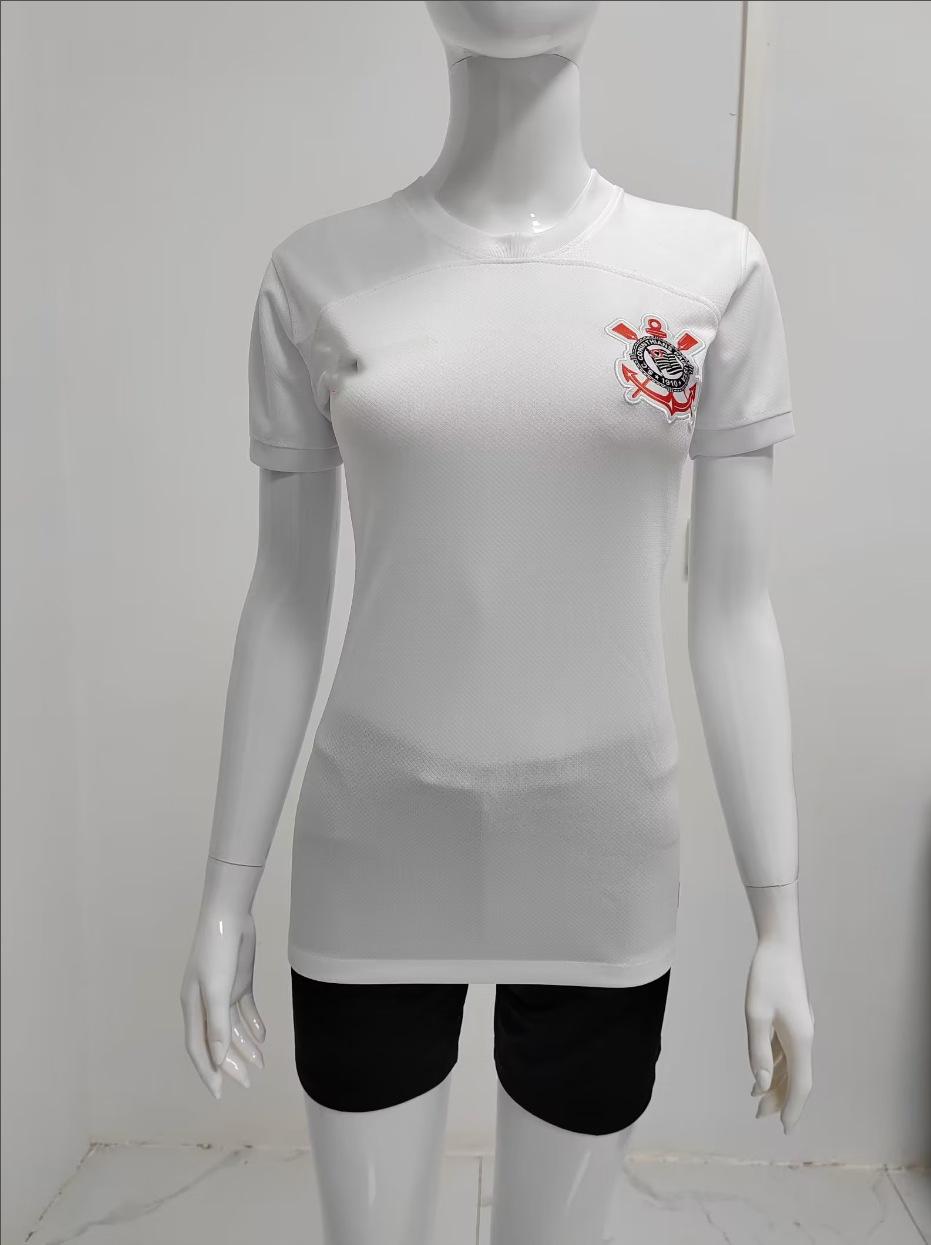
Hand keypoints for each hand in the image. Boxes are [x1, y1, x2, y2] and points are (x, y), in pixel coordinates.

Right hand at [180, 861, 266, 1098]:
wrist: (229, 914)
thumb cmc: (216, 951)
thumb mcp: (216, 989)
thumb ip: (217, 1024)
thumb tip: (217, 1060)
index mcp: (193, 1007)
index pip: (199, 1048)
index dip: (208, 1071)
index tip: (220, 1093)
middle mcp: (205, 1003)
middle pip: (217, 1041)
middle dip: (231, 1063)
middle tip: (248, 1082)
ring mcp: (222, 992)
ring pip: (232, 1028)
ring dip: (245, 1046)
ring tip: (261, 1064)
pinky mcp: (238, 981)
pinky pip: (244, 1009)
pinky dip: (252, 1023)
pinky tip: (262, 1036)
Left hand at [745, 936, 813, 1132]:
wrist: (780, 946)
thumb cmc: (765, 977)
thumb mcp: (755, 1014)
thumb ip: (758, 1050)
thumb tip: (761, 1083)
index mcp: (799, 1039)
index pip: (800, 1084)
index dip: (793, 1107)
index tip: (785, 1128)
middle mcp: (804, 1037)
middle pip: (796, 1077)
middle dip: (780, 1098)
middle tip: (759, 1116)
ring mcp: (799, 1028)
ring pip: (791, 1065)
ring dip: (776, 1082)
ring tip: (757, 1099)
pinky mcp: (793, 1019)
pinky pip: (786, 1051)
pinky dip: (775, 1064)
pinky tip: (762, 1070)